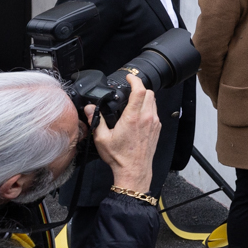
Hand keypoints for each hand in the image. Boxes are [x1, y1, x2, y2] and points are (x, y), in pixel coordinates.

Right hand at [88, 77, 160, 193]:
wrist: (134, 170)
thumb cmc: (119, 157)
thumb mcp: (102, 138)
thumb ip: (96, 120)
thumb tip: (90, 108)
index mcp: (133, 117)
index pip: (140, 91)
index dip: (135, 80)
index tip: (129, 78)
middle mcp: (147, 118)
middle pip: (150, 93)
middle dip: (140, 88)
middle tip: (130, 89)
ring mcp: (154, 123)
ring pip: (154, 102)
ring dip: (145, 98)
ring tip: (133, 102)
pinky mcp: (157, 129)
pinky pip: (155, 112)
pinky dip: (148, 108)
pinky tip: (138, 115)